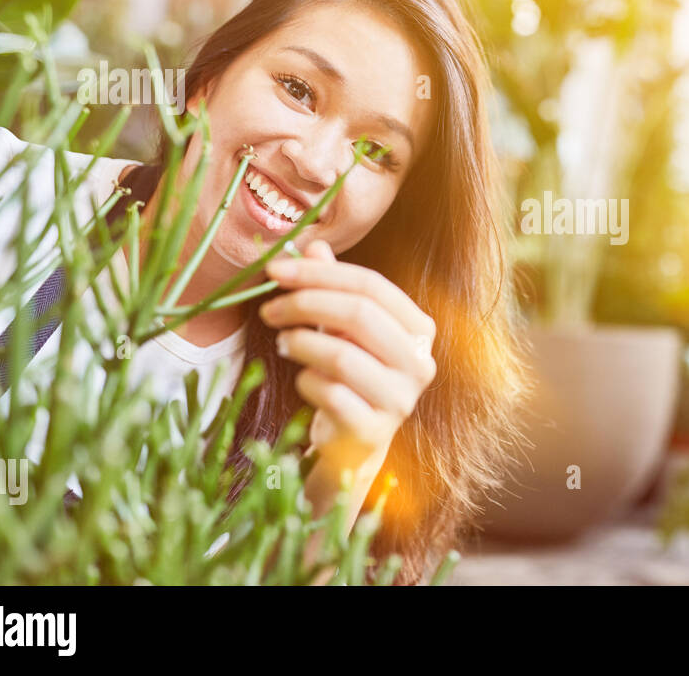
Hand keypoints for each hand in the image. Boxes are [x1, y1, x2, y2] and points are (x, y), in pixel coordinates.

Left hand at [260, 240, 436, 467]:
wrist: (353, 442)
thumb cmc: (349, 375)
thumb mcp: (341, 327)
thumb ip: (332, 287)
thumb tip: (311, 245)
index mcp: (419, 329)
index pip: (371, 285)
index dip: (320, 273)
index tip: (275, 270)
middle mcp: (420, 362)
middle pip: (359, 314)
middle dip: (305, 303)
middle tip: (268, 308)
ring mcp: (401, 399)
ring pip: (342, 355)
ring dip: (300, 343)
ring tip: (282, 343)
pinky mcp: (374, 430)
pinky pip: (329, 393)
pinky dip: (306, 381)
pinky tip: (302, 379)